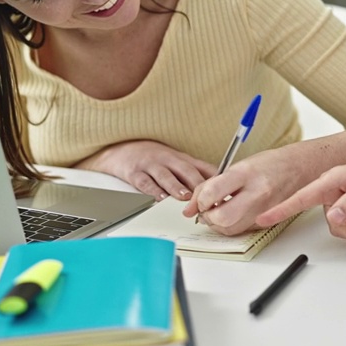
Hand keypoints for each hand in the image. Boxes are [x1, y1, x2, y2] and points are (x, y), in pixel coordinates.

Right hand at [75, 139, 215, 200]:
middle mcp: (168, 160)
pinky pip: (144, 182)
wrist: (122, 147)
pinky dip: (152, 190)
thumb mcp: (177, 160)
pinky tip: (158, 198)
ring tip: (185, 197)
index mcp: (181, 158)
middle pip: (186, 170)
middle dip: (198, 184)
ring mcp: (151, 165)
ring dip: (177, 186)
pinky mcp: (135, 172)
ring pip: (166, 176)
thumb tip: (220, 186)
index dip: (213, 180)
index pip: (201, 167)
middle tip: (207, 198)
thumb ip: (197, 171)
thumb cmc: (154, 158)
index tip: (223, 192)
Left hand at [180, 147, 304, 235]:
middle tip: (206, 211)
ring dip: (218, 225)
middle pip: (222, 217)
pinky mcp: (269, 221)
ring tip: (218, 213)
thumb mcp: (238, 166)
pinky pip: (243, 230)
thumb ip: (213, 184)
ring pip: (231, 229)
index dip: (199, 201)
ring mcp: (264, 209)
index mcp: (245, 173)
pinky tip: (233, 215)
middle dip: (208, 217)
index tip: (198, 201)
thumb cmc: (269, 164)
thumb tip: (191, 207)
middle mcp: (256, 192)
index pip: (212, 193)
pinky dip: (232, 226)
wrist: (299, 167)